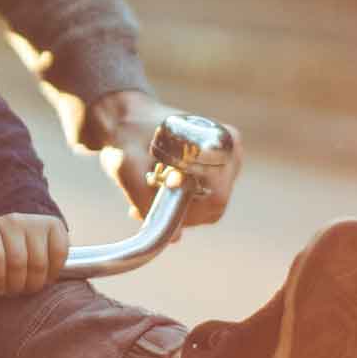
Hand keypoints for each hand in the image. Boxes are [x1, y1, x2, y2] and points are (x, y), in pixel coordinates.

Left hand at [0, 213, 69, 295]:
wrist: (17, 229)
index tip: (0, 289)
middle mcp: (12, 221)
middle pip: (18, 262)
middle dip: (17, 285)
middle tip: (16, 291)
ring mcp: (34, 222)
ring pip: (39, 263)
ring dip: (35, 283)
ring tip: (29, 287)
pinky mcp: (55, 225)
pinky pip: (59, 254)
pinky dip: (54, 271)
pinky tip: (46, 276)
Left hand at [88, 91, 241, 228]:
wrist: (125, 118)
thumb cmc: (127, 136)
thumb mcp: (128, 169)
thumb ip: (148, 202)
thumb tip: (176, 238)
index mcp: (221, 143)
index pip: (216, 198)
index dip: (186, 209)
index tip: (156, 198)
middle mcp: (231, 152)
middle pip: (213, 206)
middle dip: (179, 210)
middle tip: (145, 202)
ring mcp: (227, 162)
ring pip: (207, 208)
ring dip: (177, 207)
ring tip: (148, 193)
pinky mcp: (217, 171)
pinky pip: (203, 201)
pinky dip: (180, 203)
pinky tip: (156, 191)